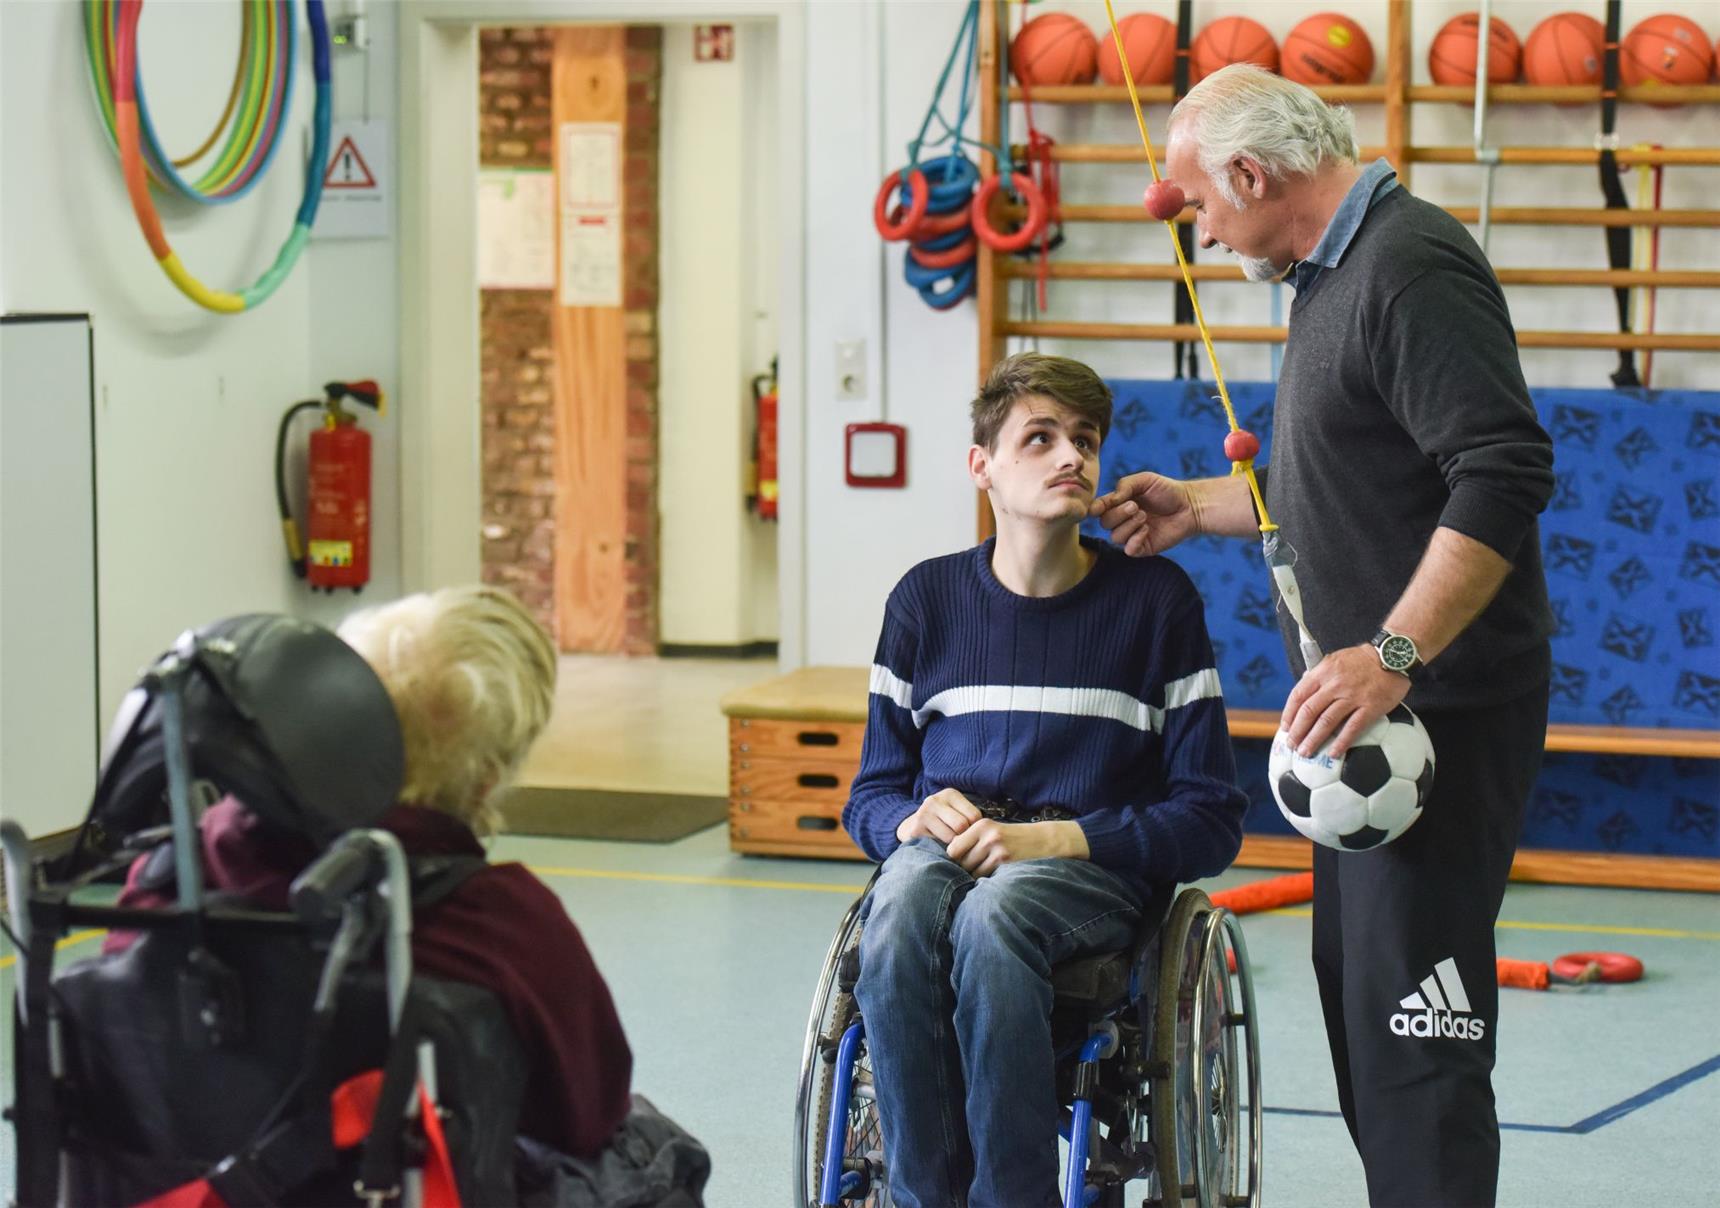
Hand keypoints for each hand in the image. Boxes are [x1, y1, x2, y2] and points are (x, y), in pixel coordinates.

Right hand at [896, 788, 981, 844]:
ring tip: (950, 847)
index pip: (974, 815)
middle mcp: (935, 800)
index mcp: (949, 794)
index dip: (975, 829)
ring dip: (953, 846)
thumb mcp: (955, 813)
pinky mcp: (916, 829)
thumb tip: (988, 834)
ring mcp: (924, 814)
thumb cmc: (941, 823)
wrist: (909, 827)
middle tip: (960, 844)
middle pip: (962, 825)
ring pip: (951, 837)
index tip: (969, 834)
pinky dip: (942, 851)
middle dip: (964, 838)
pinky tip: (939, 848)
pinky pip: (938, 845)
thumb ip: (970, 818)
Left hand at [945, 819, 1087, 877]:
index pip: (952, 847)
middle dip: (962, 868)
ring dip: (973, 876)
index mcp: (981, 825)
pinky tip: (992, 876)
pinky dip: (985, 880)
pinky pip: (985, 876)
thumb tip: (947, 858)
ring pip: (971, 871)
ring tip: (983, 873)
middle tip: (970, 871)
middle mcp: (987, 835)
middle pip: (960, 861)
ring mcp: (997, 848)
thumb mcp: (992, 831)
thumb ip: (971, 840)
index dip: (953, 858)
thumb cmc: (1012, 838)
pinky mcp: (1005, 861)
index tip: (958, 863)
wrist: (1042, 841)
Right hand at [1089, 472, 1198, 556]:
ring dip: (1128, 525)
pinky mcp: (1143, 547)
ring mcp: (1132, 535)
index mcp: (1119, 503)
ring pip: (1115, 537)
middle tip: (1135, 506)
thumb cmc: (1167, 490)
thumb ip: (1124, 486)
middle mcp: (1123, 520)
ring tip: (1145, 516)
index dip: (1095, 509)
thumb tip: (1109, 501)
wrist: (1190, 506)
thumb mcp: (1144, 480)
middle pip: (1105, 523)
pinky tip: (1147, 529)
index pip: (1099, 508)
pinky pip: (1128, 550)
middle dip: (1118, 514)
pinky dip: (1135, 539)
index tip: (1097, 509)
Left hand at [1280, 644, 1409, 758]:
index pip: (1298, 695)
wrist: (1393, 655)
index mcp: (1322, 672)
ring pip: (1327, 721)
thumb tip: (1304, 694)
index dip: (1289, 714)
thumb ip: (1319, 676)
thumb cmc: (1361, 660)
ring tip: (1306, 752)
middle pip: (1309, 711)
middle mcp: (1334, 684)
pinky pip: (1353, 727)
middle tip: (1292, 745)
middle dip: (1297, 731)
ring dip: (1313, 739)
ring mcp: (1352, 696)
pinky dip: (1341, 742)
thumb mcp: (1334, 660)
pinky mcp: (1370, 706)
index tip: (1285, 728)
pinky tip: (1333, 753)